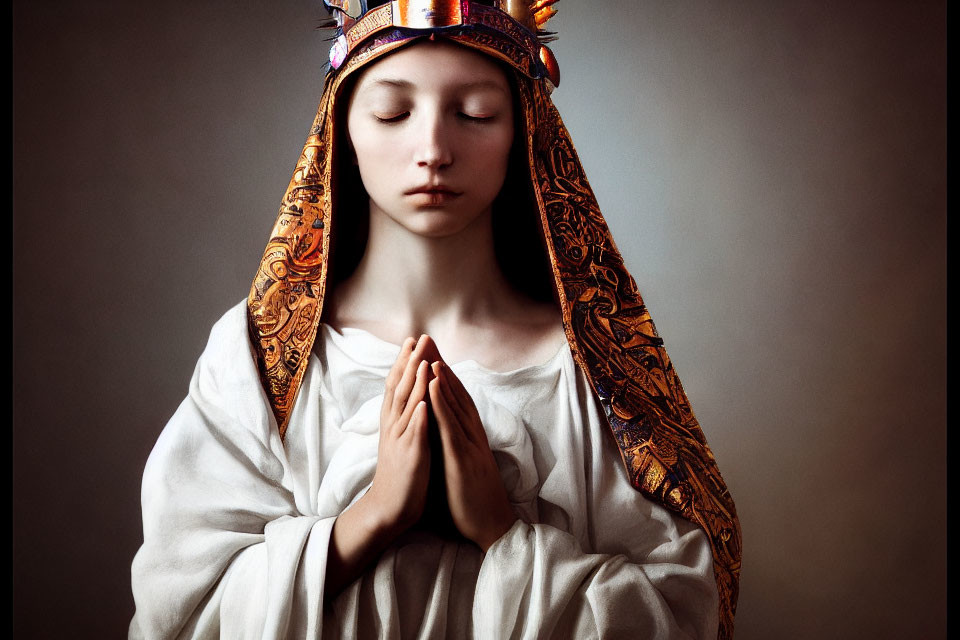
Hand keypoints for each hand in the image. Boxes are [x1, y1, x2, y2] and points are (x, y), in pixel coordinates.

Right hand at [363, 335, 433, 535]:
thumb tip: (413, 398)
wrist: (388, 509)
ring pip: (407, 406)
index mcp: (394, 422)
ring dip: (414, 382)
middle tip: (416, 338)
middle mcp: (395, 427)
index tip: (411, 340)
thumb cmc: (400, 475)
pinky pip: (415, 434)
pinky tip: (425, 403)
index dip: (403, 362)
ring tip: (422, 359)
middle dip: (409, 362)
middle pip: (399, 388)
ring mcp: (402, 440)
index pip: (396, 386)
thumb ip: (406, 418)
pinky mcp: (412, 457)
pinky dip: (420, 417)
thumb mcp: (401, 440)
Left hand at [428, 360, 517, 550]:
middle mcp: (473, 437)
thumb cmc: (474, 502)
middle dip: (443, 369)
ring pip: (456, 405)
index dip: (447, 379)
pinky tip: (432, 385)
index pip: (459, 402)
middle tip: (430, 344)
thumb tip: (440, 435)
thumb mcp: (463, 468)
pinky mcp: (463, 458)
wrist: (493, 528)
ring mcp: (470, 445)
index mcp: (472, 439)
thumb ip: (454, 449)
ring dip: (443, 379)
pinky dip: (441, 402)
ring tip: (430, 355)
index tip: (434, 357)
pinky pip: (450, 425)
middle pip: (458, 396)